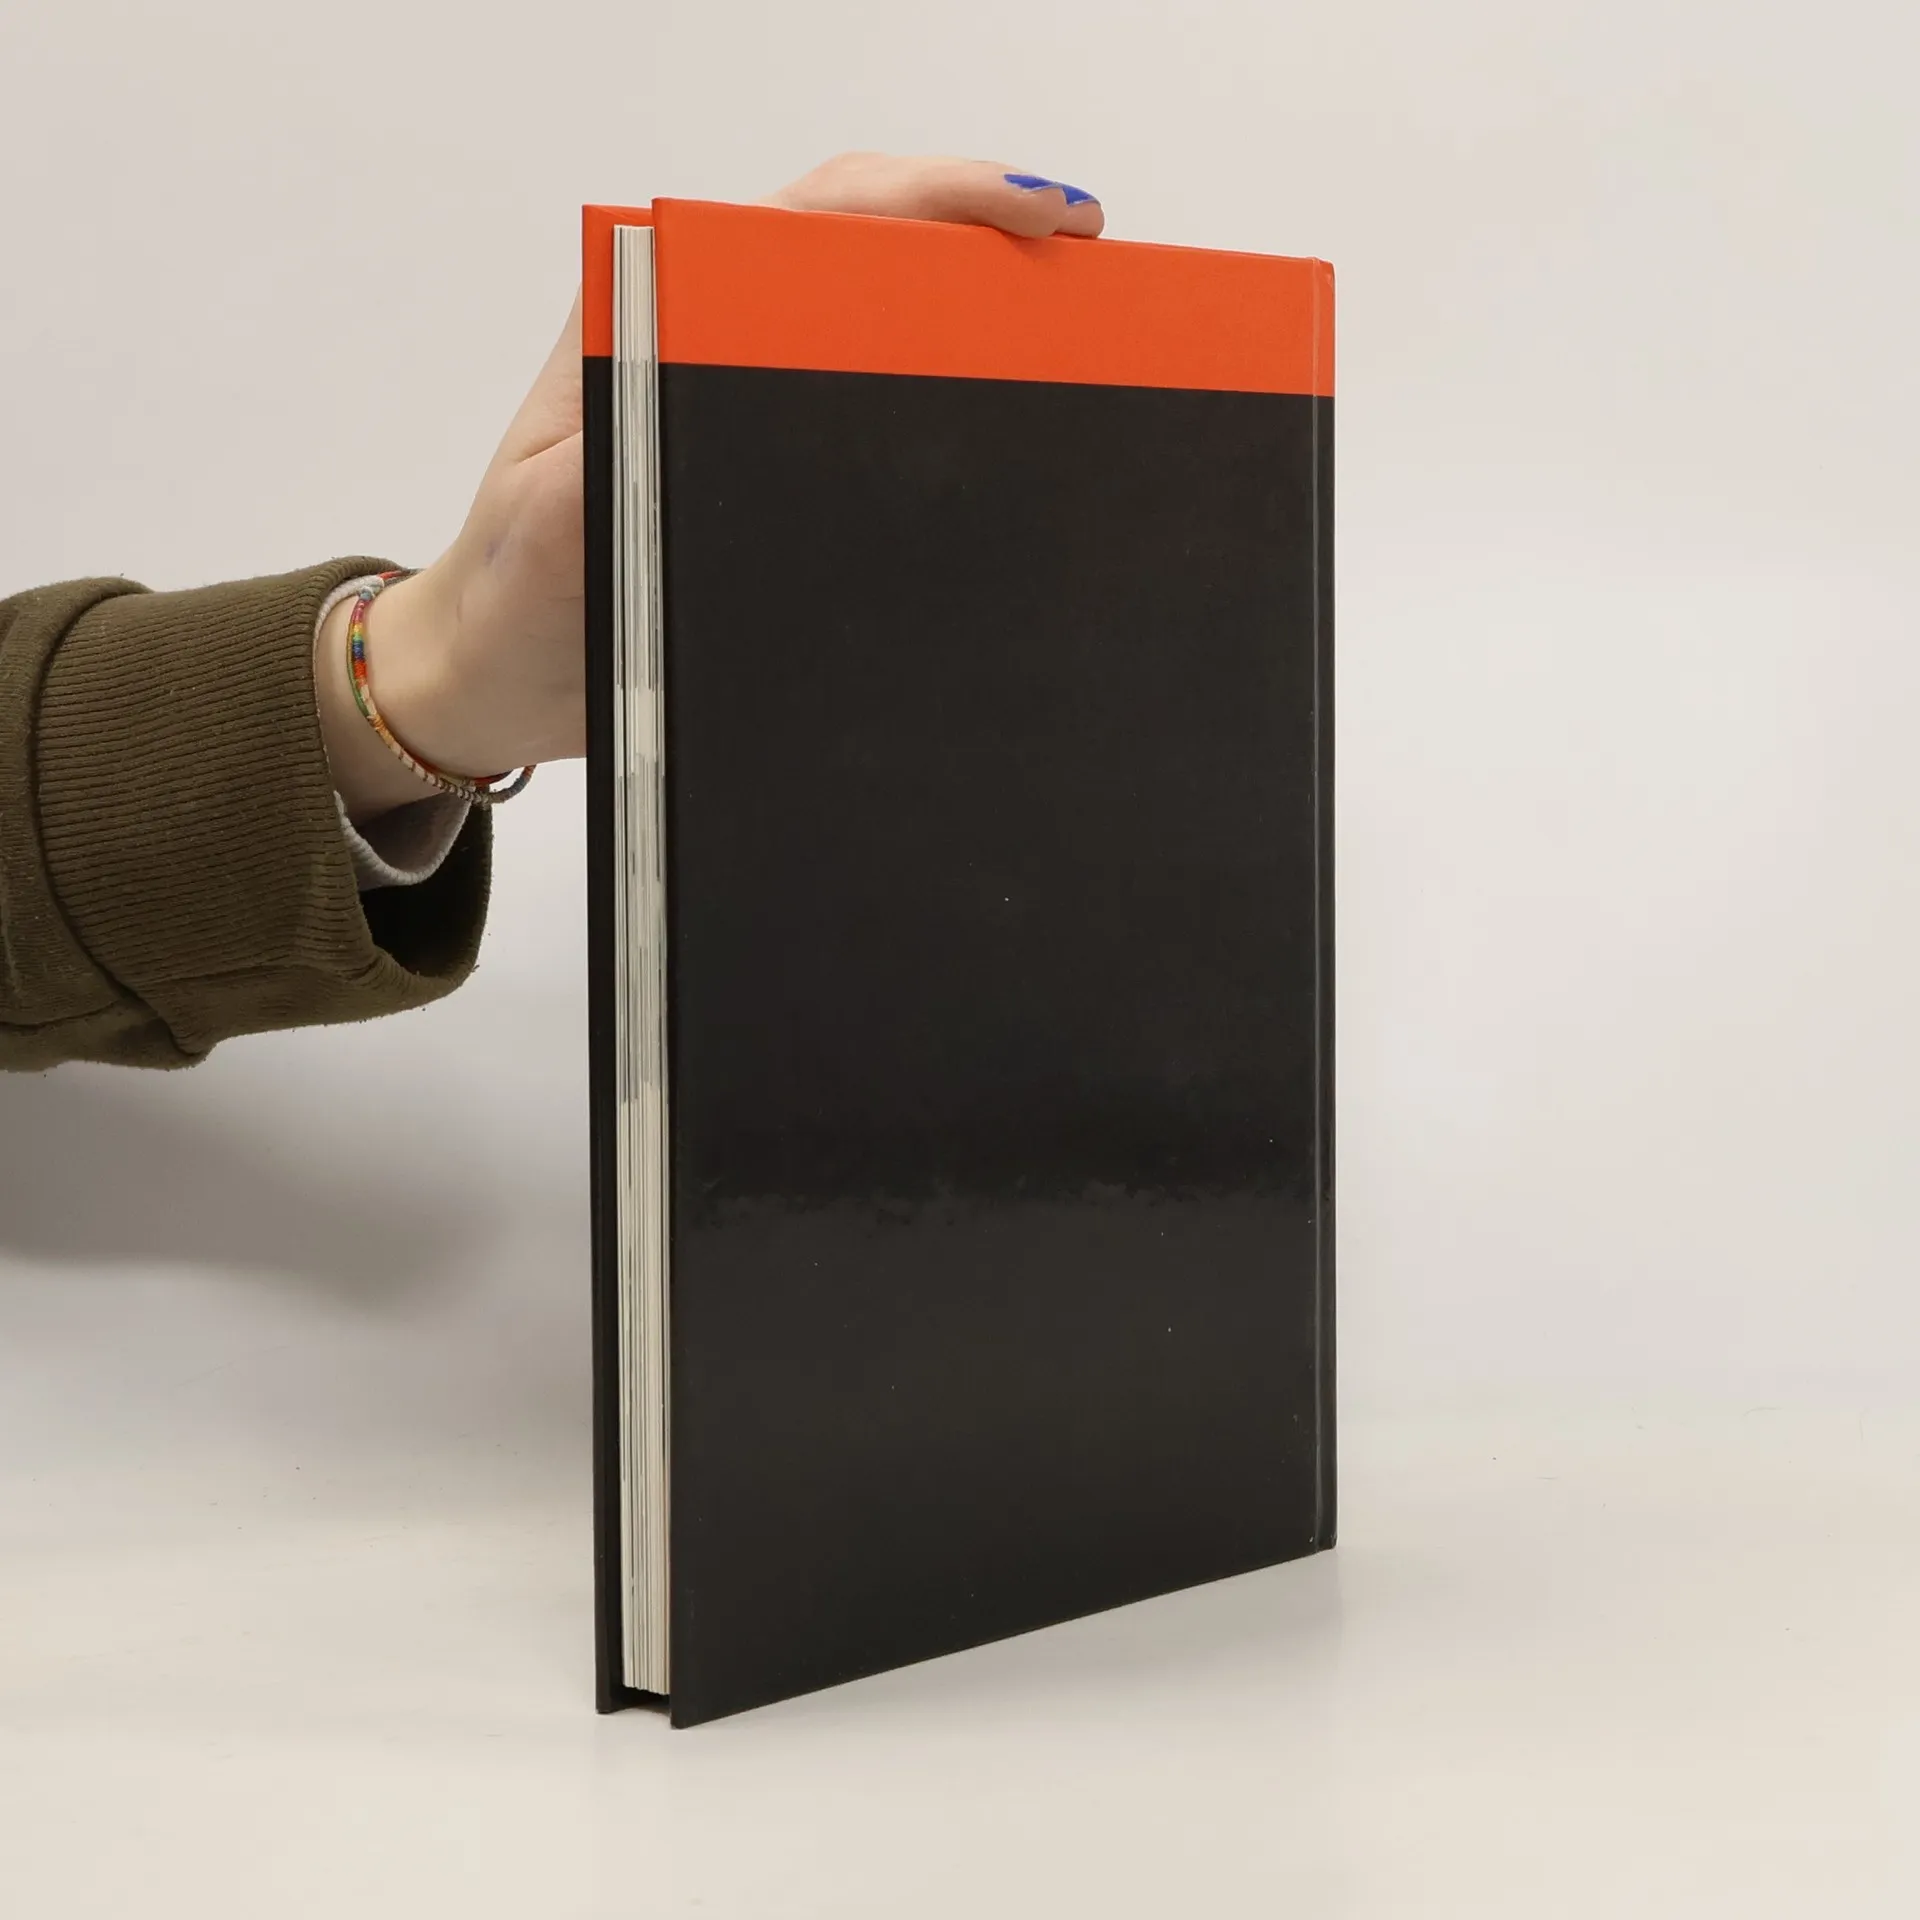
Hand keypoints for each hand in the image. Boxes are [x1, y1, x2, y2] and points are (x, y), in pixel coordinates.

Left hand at [319, 155, 1103, 822]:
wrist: (495, 675)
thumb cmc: (511, 599)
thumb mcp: (550, 528)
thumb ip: (609, 464)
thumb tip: (694, 404)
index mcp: (653, 320)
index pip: (814, 220)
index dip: (935, 201)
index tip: (1034, 217)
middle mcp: (702, 341)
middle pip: (863, 247)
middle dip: (979, 234)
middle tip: (1085, 260)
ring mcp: (733, 400)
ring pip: (872, 319)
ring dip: (965, 311)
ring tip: (1064, 329)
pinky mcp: (753, 466)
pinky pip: (860, 413)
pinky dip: (931, 400)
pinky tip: (990, 423)